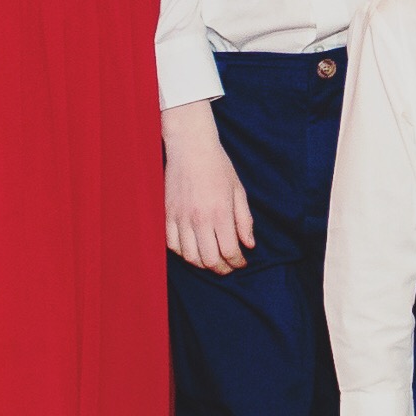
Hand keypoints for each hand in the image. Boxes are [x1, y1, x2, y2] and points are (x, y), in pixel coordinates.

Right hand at [162, 103, 254, 272]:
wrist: (190, 147)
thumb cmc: (218, 166)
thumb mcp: (238, 191)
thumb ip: (244, 220)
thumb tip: (248, 245)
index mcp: (220, 213)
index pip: (229, 251)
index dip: (237, 262)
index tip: (242, 262)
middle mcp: (199, 219)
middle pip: (209, 260)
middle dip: (222, 268)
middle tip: (229, 266)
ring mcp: (180, 218)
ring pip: (189, 256)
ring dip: (203, 263)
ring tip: (212, 259)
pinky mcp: (167, 215)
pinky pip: (172, 245)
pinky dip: (183, 253)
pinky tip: (193, 249)